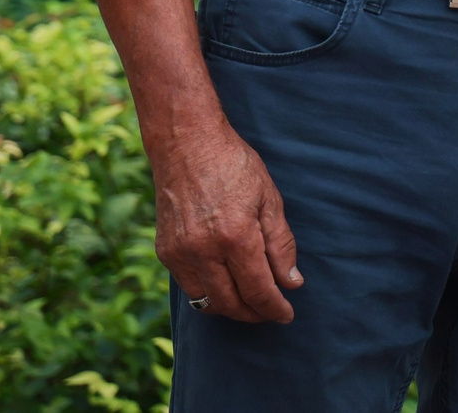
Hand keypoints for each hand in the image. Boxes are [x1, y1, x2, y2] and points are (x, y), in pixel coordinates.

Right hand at [152, 114, 303, 322]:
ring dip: (231, 309)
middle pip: (231, 304)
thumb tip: (291, 283)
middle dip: (255, 314)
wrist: (187, 143)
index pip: (258, 290)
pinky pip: (189, 287)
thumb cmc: (234, 165)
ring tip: (250, 303)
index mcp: (236, 237)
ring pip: (206, 302)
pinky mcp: (165, 251)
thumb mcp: (269, 199)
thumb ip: (281, 245)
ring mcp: (180, 253)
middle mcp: (204, 251)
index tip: (287, 314)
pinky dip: (209, 293)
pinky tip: (225, 285)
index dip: (274, 308)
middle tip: (271, 312)